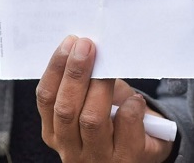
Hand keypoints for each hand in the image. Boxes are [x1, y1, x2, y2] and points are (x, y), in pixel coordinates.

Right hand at [36, 35, 172, 162]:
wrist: (147, 148)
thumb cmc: (115, 119)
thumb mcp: (92, 102)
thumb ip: (86, 82)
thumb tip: (87, 47)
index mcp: (55, 133)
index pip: (46, 99)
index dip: (56, 68)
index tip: (70, 42)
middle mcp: (71, 150)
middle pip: (65, 109)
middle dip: (75, 73)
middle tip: (86, 45)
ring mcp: (98, 159)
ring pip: (91, 119)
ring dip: (100, 86)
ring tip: (109, 66)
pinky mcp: (126, 159)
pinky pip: (126, 125)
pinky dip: (131, 106)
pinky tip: (135, 99)